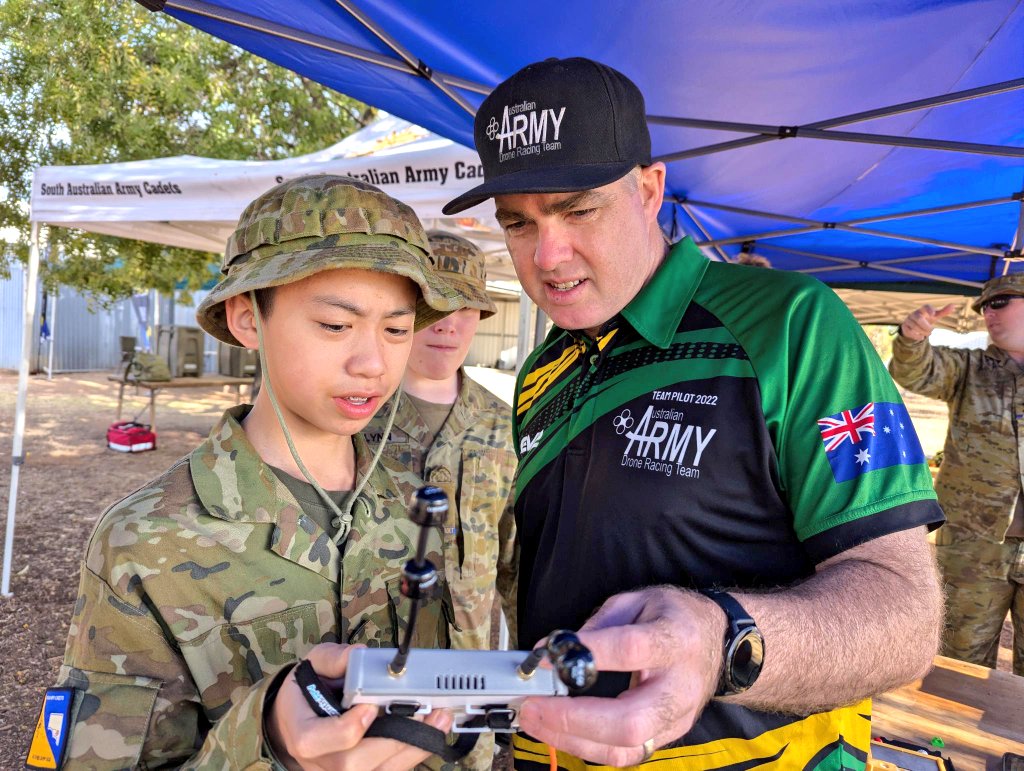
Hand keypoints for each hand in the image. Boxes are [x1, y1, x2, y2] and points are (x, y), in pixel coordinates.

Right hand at [267, 643, 452, 770]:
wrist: (296, 719)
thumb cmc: (306, 691)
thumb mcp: (314, 665)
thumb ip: (334, 658)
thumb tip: (360, 655)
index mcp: (303, 733)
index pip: (320, 740)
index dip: (348, 728)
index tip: (370, 706)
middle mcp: (321, 761)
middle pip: (354, 763)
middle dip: (395, 740)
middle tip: (426, 713)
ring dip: (413, 748)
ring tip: (439, 720)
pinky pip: (389, 770)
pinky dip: (412, 753)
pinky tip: (432, 732)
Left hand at [517, 587, 724, 766]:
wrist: (718, 641)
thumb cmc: (674, 617)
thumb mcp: (637, 600)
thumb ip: (598, 624)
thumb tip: (555, 651)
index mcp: (675, 639)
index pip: (630, 650)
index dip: (586, 655)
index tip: (546, 657)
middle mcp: (680, 686)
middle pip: (629, 719)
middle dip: (574, 718)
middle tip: (534, 706)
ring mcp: (677, 717)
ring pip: (626, 747)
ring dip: (573, 739)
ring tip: (536, 721)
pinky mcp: (669, 735)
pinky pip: (626, 754)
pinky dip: (588, 747)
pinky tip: (561, 732)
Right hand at [898, 303, 956, 341]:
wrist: (914, 326)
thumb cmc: (927, 319)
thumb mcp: (935, 316)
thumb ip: (944, 311)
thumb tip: (953, 305)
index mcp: (923, 309)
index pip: (926, 307)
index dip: (929, 310)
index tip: (933, 315)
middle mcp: (915, 313)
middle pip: (919, 319)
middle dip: (926, 327)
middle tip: (931, 331)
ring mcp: (908, 320)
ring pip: (914, 326)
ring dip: (922, 332)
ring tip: (927, 334)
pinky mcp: (904, 326)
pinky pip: (909, 331)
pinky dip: (916, 335)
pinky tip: (920, 337)